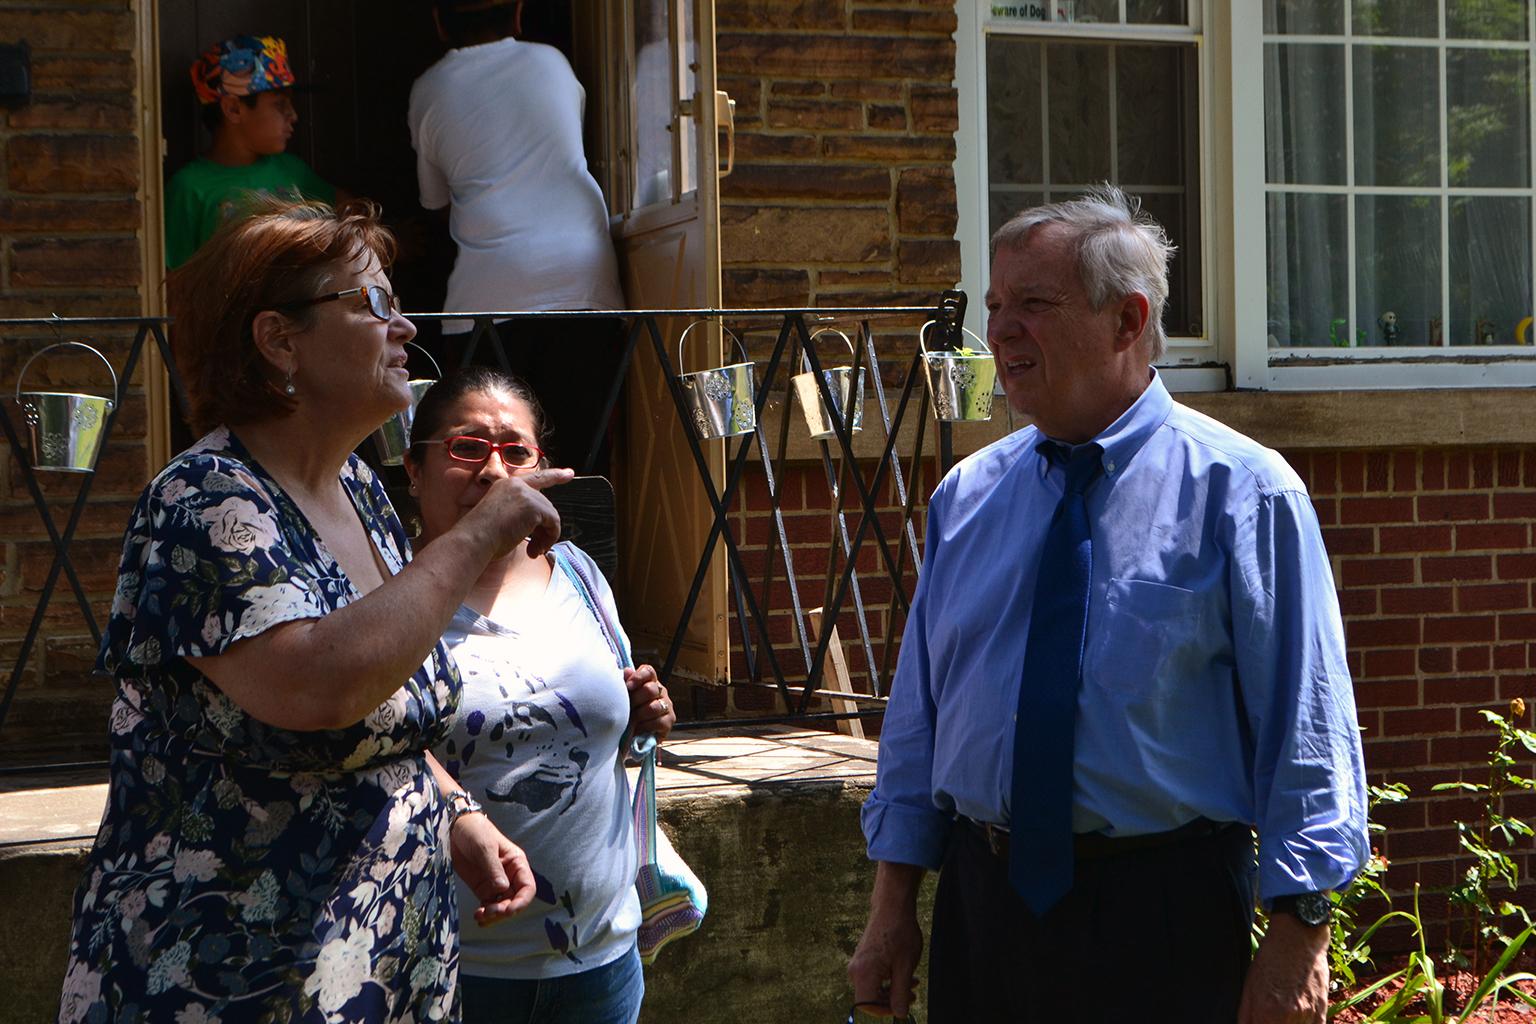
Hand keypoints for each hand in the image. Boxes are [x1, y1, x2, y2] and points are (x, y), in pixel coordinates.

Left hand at [449, 812, 536, 926]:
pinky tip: (478, 917)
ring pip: (502, 906)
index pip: (527, 888)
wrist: (453, 828)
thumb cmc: (474, 831)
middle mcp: (509, 875)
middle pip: (514, 901)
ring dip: (494, 915)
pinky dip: (485, 914)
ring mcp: (495, 882)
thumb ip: (493, 869)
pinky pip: (488, 905)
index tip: (508, 910)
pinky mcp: (482, 887)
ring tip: (480, 917)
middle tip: (489, 913)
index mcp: (516, 863)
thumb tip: (502, 889)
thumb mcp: (485, 848)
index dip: (521, 902)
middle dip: (504, 911)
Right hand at [463, 466, 573, 558]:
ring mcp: (526, 494)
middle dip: (544, 530)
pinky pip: (553, 524)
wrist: (473, 540)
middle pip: (545, 506)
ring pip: (551, 516)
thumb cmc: (481, 538)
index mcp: (506, 486)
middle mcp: (517, 485)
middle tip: (534, 549)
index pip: (536, 478)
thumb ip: (521, 516)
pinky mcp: (534, 506)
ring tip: (533, 551)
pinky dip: (549, 538)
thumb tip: (544, 527)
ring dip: (545, 537)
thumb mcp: (501, 519)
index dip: (555, 476)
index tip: (569, 473)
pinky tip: (535, 549)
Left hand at [626, 664, 673, 741]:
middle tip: (627, 708)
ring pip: (653, 707)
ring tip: (630, 721)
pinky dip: (645, 727)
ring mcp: (667, 706)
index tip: (628, 686)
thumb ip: (625, 684)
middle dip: (635, 700)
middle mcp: (660, 691)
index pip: (648, 672)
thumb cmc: (628, 712)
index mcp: (649, 682)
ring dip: (639, 716)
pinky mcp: (669, 721)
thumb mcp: (624, 698)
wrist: (634, 735)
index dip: (638, 677)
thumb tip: (627, 671)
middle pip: (650, 689)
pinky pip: (658, 722)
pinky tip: (638, 729)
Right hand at [847, 881, 923, 1017]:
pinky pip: (872, 978)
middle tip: (913, 994)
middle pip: (870, 999)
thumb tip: (899, 1014)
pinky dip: (888, 980)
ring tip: (912, 982)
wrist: (892, 907)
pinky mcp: (862, 959)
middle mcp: (855, 970)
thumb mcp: (905, 967)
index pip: (868, 1006)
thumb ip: (900, 993)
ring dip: (892, 990)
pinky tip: (903, 974)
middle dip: (892, 1000)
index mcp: (863, 973)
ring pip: (873, 989)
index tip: (904, 1005)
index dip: (886, 1010)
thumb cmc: (899, 932)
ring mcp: (857, 964)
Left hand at [1238, 912, 1329, 1023]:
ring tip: (1281, 1012)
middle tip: (1269, 1016)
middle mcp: (1289, 1018)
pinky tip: (1296, 1017)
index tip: (1258, 1019)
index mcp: (1266, 1012)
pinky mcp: (1322, 1012)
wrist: (1299, 939)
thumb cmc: (1270, 959)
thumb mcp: (1249, 985)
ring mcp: (1308, 1016)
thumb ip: (1246, 1015)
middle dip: (1270, 1023)